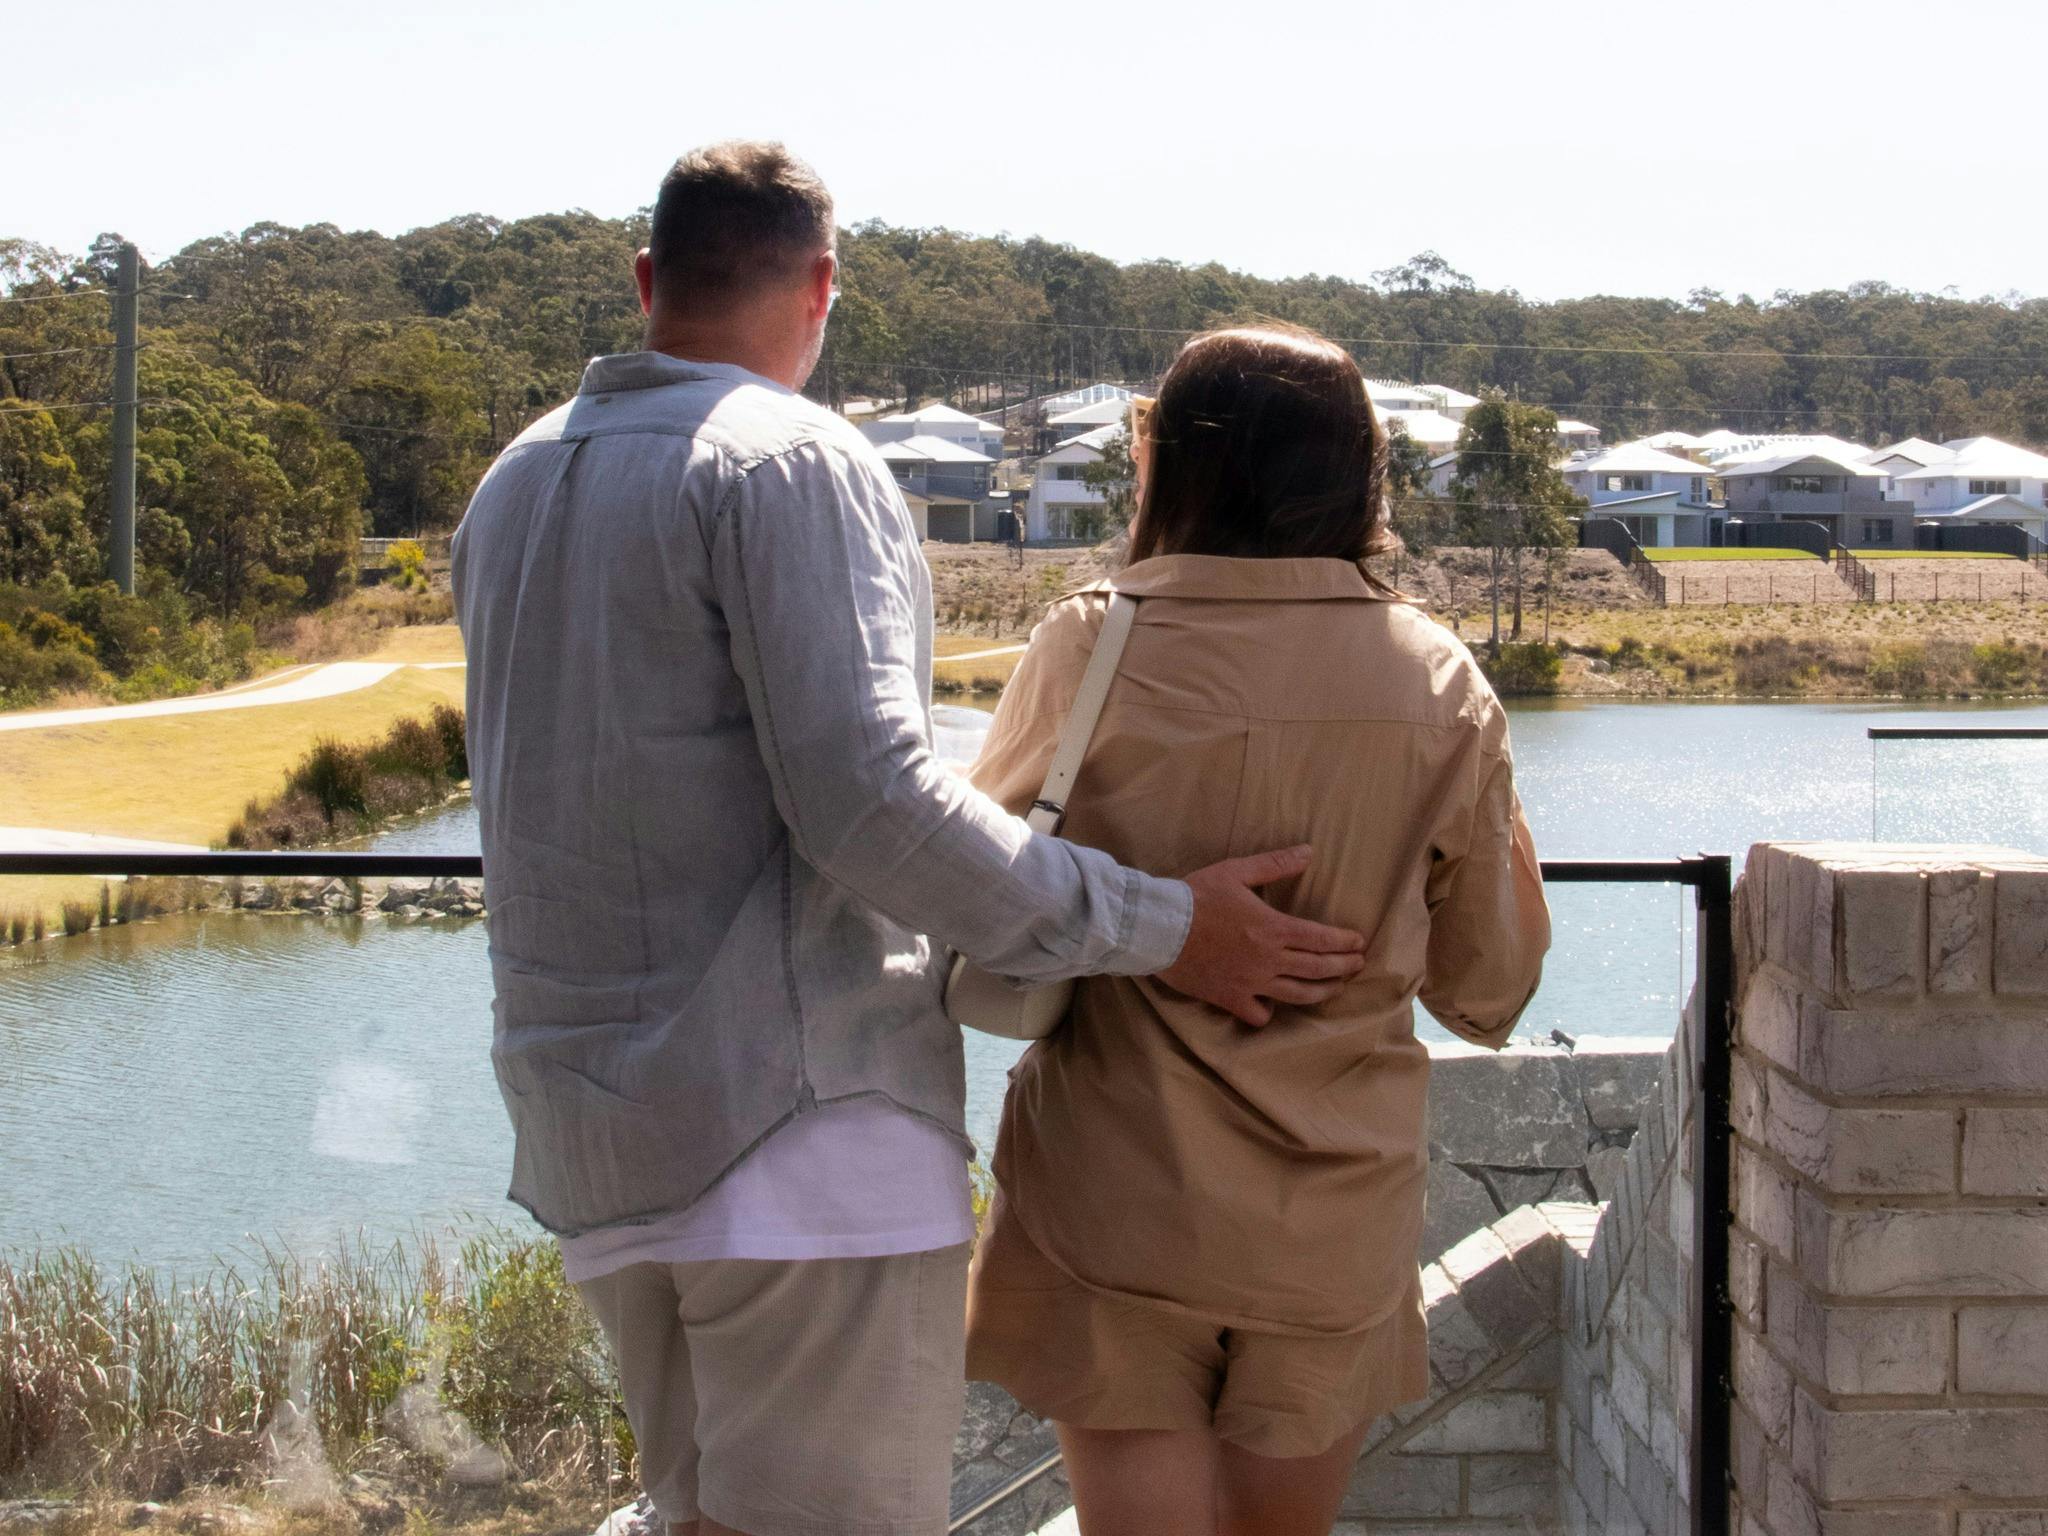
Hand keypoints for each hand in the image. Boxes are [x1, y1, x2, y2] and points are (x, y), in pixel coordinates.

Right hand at [1157, 846, 1365, 1026]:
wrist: (1157, 927)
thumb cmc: (1196, 896)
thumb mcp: (1236, 871)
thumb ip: (1276, 864)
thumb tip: (1309, 852)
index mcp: (1273, 928)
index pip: (1322, 939)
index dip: (1345, 942)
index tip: (1359, 942)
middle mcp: (1268, 960)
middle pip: (1318, 969)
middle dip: (1344, 967)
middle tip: (1358, 964)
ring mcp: (1251, 984)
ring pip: (1298, 996)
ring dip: (1322, 992)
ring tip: (1333, 988)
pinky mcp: (1230, 999)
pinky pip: (1260, 1015)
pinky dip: (1270, 1011)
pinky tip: (1273, 1003)